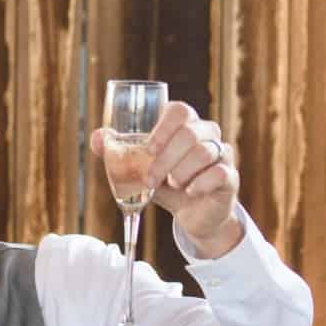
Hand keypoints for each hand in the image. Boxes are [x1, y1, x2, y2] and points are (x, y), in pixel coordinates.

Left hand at [93, 101, 242, 258]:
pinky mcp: (230, 176)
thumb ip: (120, 152)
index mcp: (185, 124)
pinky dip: (200, 183)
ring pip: (205, 151)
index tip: (148, 148)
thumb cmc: (168, 185)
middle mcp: (207, 133)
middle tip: (152, 178)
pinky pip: (219, 172)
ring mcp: (222, 153)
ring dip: (182, 170)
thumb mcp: (143, 169)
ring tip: (173, 184)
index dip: (163, 127)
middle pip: (190, 132)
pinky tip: (190, 192)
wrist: (194, 216)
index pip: (179, 110)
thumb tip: (95, 137)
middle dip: (166, 157)